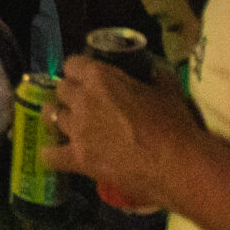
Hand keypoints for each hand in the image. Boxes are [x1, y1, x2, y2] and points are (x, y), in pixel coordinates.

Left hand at [44, 52, 196, 210]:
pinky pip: (50, 155)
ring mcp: (78, 130)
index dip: (79, 71)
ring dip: (60, 118)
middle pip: (61, 89)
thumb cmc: (175, 124)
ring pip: (51, 116)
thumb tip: (151, 71)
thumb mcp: (166, 87)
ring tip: (70, 125)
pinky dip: (52, 154)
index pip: (72, 64)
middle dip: (70, 94)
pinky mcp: (79, 159)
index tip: (87, 78)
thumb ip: (152, 74)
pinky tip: (57, 154)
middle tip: (83, 103)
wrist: (179, 166)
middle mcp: (82, 99)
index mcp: (100, 77)